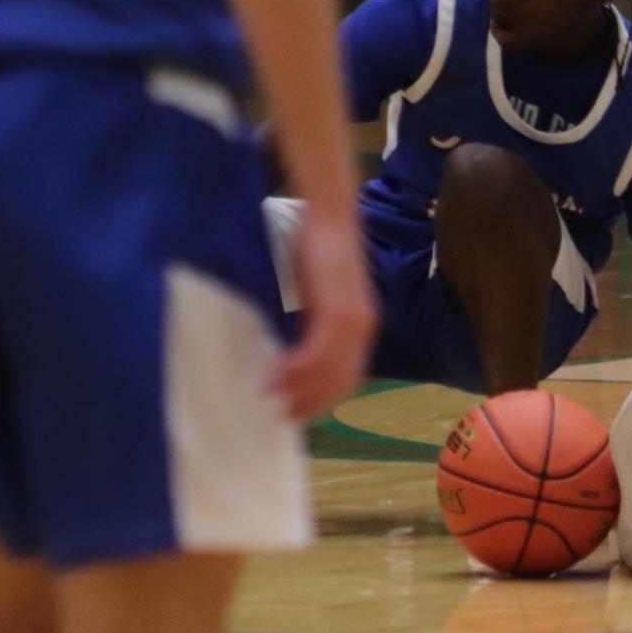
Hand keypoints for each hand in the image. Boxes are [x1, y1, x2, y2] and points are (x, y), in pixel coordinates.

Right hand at [267, 207, 376, 420]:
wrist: (329, 215)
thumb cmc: (317, 250)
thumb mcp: (316, 294)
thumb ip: (310, 322)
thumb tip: (288, 347)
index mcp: (361, 328)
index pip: (347, 379)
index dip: (322, 400)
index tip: (296, 412)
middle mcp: (363, 330)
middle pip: (341, 384)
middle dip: (309, 404)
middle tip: (278, 417)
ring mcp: (353, 322)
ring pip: (328, 373)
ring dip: (297, 390)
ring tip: (268, 398)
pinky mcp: (337, 311)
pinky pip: (317, 352)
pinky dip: (295, 368)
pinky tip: (273, 372)